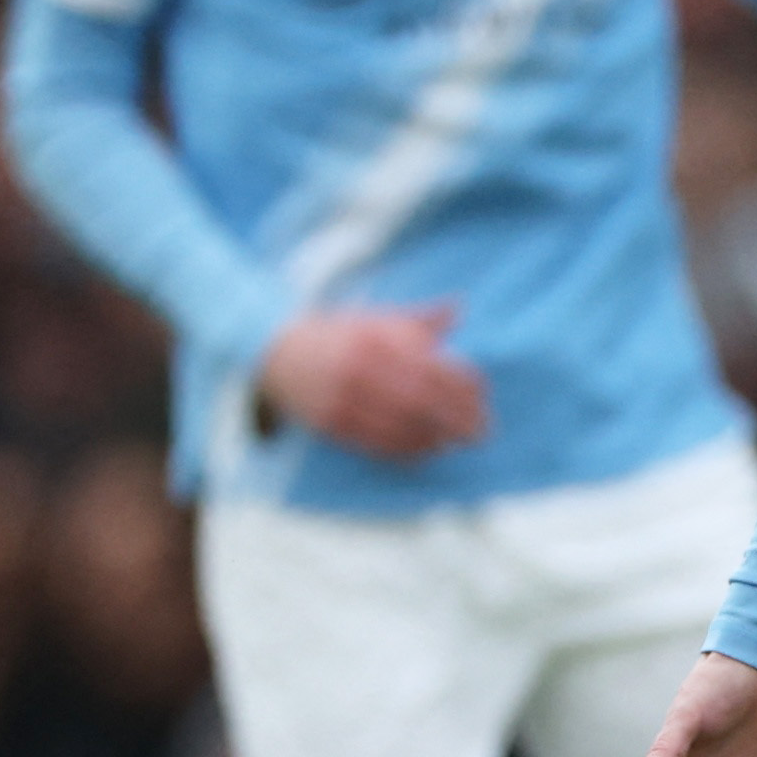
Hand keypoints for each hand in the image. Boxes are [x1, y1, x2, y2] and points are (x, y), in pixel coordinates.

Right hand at [258, 304, 488, 458]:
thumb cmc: (336, 333)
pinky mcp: (330, 422)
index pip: (432, 365)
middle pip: (423, 399)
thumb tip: (459, 307)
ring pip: (402, 424)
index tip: (484, 394)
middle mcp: (361, 367)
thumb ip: (419, 319)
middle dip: (459, 417)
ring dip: (437, 437)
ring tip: (459, 441)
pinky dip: (407, 449)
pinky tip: (427, 449)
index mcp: (377, 338)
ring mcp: (343, 397)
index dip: (463, 384)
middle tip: (483, 430)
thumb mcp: (374, 317)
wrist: (272, 349)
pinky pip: (376, 442)